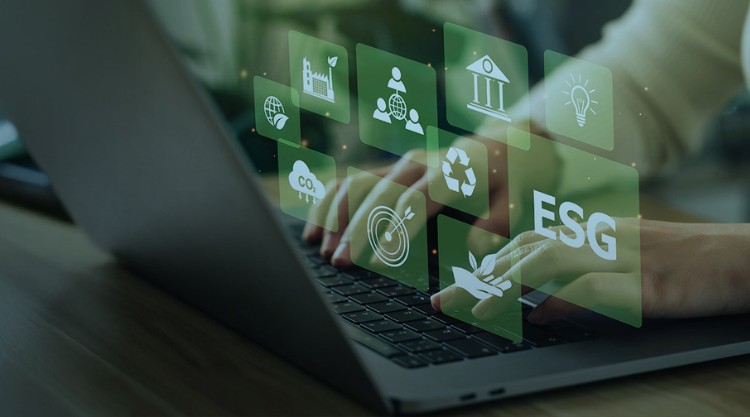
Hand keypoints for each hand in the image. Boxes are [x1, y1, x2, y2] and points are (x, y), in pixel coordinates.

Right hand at [303, 135, 516, 266]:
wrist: (501, 144)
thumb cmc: (507, 178)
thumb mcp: (514, 199)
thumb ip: (495, 223)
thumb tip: (475, 248)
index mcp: (450, 171)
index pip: (415, 201)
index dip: (395, 230)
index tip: (378, 260)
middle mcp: (419, 163)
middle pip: (379, 194)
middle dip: (357, 230)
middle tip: (341, 263)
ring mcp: (400, 165)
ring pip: (358, 185)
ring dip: (337, 218)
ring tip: (324, 251)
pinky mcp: (389, 170)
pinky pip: (351, 182)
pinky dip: (330, 204)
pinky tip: (315, 230)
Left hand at [432, 219, 749, 323]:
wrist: (741, 259)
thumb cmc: (684, 265)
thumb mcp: (624, 267)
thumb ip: (580, 280)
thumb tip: (540, 306)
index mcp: (593, 233)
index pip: (528, 241)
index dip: (489, 263)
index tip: (458, 286)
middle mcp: (601, 238)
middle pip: (527, 248)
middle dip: (482, 276)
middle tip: (447, 301)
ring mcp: (623, 256)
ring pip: (551, 259)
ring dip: (508, 285)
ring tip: (480, 309)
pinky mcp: (646, 282)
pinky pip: (594, 287)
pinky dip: (561, 301)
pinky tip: (540, 317)